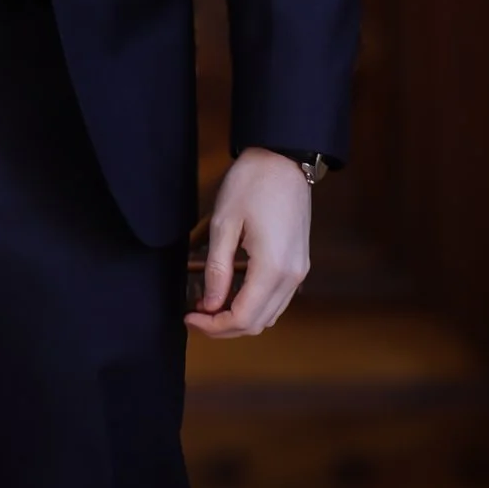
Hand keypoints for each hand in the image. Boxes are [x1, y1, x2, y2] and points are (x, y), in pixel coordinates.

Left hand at [187, 147, 313, 338]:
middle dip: (224, 327)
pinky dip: (254, 306)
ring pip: (270, 315)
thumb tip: (210, 305)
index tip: (189, 317)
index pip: (243, 317)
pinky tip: (230, 295)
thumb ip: (217, 269)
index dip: (214, 326)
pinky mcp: (298, 264)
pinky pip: (277, 299)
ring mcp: (298, 271)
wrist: (283, 160)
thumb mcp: (224, 224)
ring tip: (208, 307)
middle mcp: (291, 276)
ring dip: (240, 319)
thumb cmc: (251, 184)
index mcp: (272, 267)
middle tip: (194, 316)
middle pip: (258, 323)